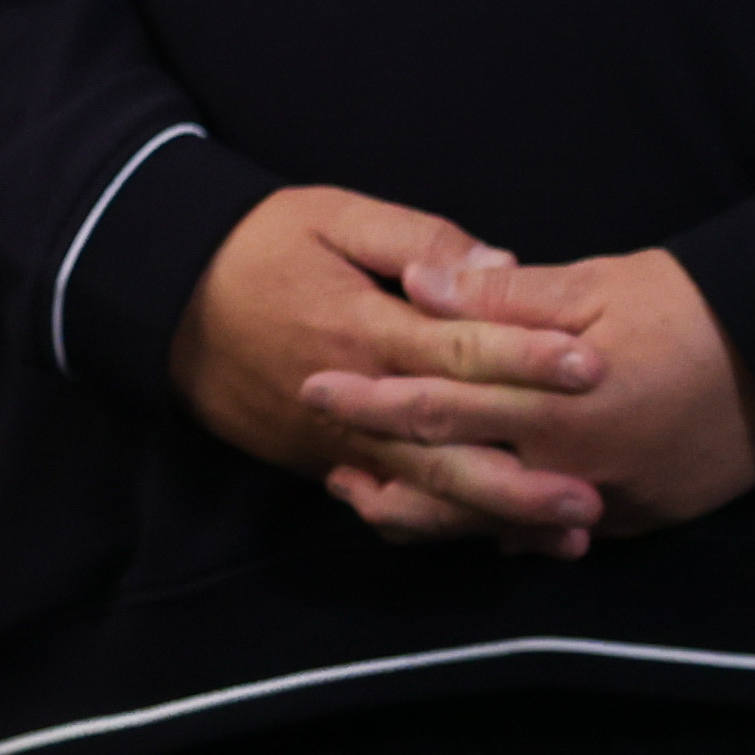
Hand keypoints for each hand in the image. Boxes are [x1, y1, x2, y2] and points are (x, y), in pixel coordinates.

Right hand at [176, 182, 624, 553]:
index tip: (593, 368)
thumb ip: (418, 240)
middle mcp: (355, 399)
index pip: (459, 351)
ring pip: (425, 491)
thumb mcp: (333, 215)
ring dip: (497, 517)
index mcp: (365, 328)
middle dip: (523, 479)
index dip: (527, 360)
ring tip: (565, 537)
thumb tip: (497, 266)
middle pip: (449, 450)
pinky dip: (439, 524)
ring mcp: (334, 442)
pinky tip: (492, 538)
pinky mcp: (319, 460)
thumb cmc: (257, 245)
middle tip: (592, 499)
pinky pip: (386, 500)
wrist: (161, 299)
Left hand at [321, 244, 754, 549]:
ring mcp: (600, 503)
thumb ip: (500, 298)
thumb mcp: (593, 284)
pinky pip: (548, 536)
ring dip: (430, 514)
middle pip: (452, 480)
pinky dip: (501, 530)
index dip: (371, 398)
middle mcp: (565, 467)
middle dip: (384, 468)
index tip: (314, 389)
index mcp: (547, 405)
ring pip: (493, 523)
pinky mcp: (632, 519)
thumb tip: (419, 288)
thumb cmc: (689, 307)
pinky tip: (469, 523)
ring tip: (373, 499)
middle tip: (324, 461)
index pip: (437, 404)